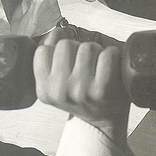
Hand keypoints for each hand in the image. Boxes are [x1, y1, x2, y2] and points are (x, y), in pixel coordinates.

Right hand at [34, 29, 129, 144]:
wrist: (103, 123)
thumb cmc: (82, 97)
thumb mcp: (55, 84)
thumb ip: (49, 58)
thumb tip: (55, 33)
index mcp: (44, 90)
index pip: (43, 50)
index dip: (56, 45)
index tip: (67, 53)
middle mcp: (59, 91)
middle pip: (66, 45)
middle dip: (77, 48)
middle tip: (85, 62)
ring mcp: (80, 90)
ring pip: (87, 47)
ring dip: (96, 51)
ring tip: (97, 65)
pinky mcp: (102, 89)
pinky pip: (107, 54)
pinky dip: (113, 55)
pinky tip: (111, 66)